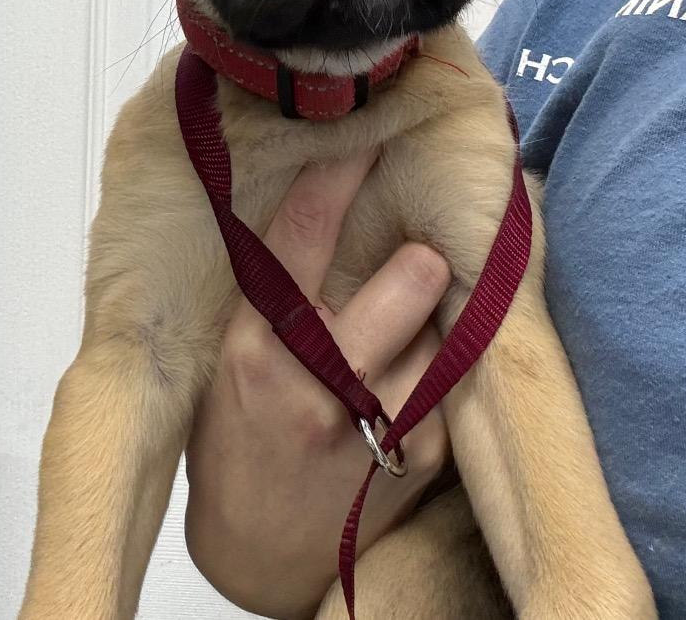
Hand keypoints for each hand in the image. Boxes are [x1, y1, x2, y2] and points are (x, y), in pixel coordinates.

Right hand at [185, 149, 452, 618]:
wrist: (257, 554)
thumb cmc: (238, 440)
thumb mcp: (231, 359)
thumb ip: (273, 295)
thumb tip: (325, 207)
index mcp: (257, 346)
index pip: (301, 237)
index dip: (337, 175)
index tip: (364, 132)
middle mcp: (317, 380)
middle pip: (413, 277)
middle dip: (419, 263)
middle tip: (413, 266)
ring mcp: (377, 424)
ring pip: (445, 327)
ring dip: (429, 327)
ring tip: (395, 353)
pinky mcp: (425, 456)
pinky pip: (454, 380)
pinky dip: (437, 375)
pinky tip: (404, 397)